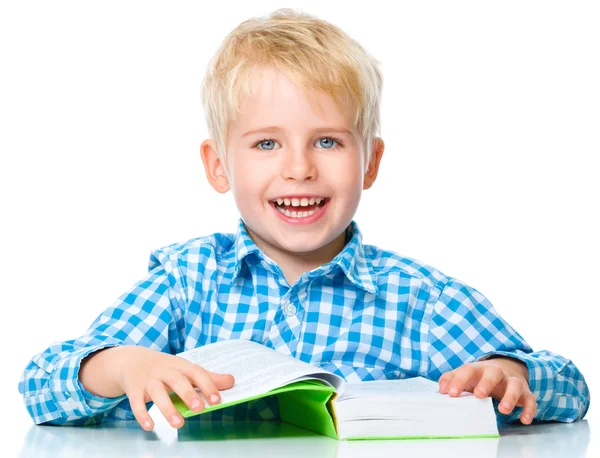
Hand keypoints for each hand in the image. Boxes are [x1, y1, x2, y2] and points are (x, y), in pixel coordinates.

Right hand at [98, 346, 234, 430]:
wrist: (132, 360)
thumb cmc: (166, 368)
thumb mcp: (186, 369)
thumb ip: (208, 377)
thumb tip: (232, 381)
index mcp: (181, 366)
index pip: (196, 373)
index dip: (208, 385)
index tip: (217, 400)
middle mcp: (165, 371)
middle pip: (177, 381)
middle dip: (188, 394)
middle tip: (199, 409)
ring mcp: (149, 380)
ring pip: (156, 392)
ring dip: (167, 408)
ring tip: (178, 424)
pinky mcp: (134, 390)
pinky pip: (136, 403)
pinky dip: (142, 414)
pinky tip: (150, 426)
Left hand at [438, 357, 535, 424]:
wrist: (507, 368)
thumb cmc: (480, 376)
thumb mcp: (465, 376)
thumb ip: (450, 380)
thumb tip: (441, 389)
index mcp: (478, 369)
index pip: (468, 370)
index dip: (459, 380)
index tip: (452, 393)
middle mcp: (496, 372)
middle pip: (493, 373)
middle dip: (486, 383)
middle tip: (479, 395)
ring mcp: (512, 381)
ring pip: (514, 385)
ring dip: (510, 397)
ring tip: (503, 410)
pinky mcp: (525, 392)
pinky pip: (530, 399)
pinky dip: (529, 409)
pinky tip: (524, 419)